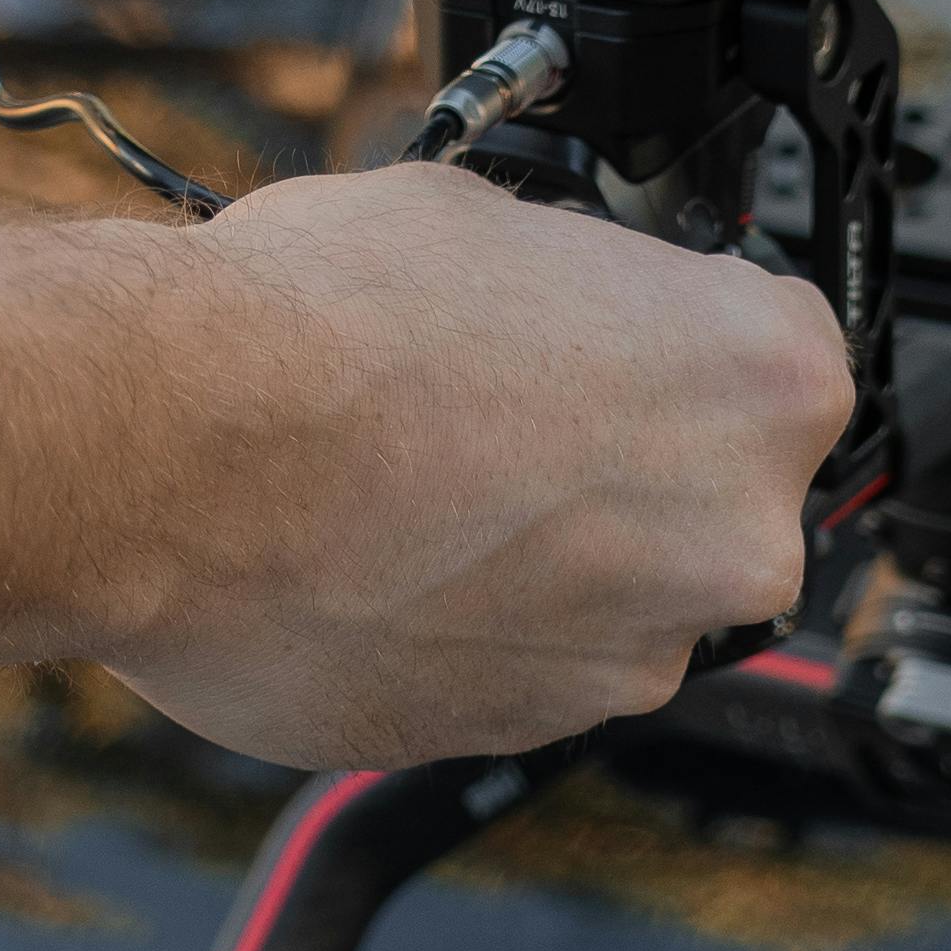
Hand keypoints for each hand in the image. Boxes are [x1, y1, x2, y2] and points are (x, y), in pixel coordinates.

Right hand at [93, 161, 852, 768]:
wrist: (167, 455)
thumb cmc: (315, 325)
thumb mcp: (481, 219)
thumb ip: (573, 287)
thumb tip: (556, 302)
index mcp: (763, 380)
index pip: (782, 357)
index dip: (681, 345)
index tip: (622, 347)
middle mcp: (736, 536)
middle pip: (714, 493)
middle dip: (624, 462)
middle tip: (503, 412)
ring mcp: (635, 654)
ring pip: (622, 593)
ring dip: (549, 556)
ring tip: (419, 486)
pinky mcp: (528, 732)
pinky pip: (531, 666)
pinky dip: (476, 627)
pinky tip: (384, 559)